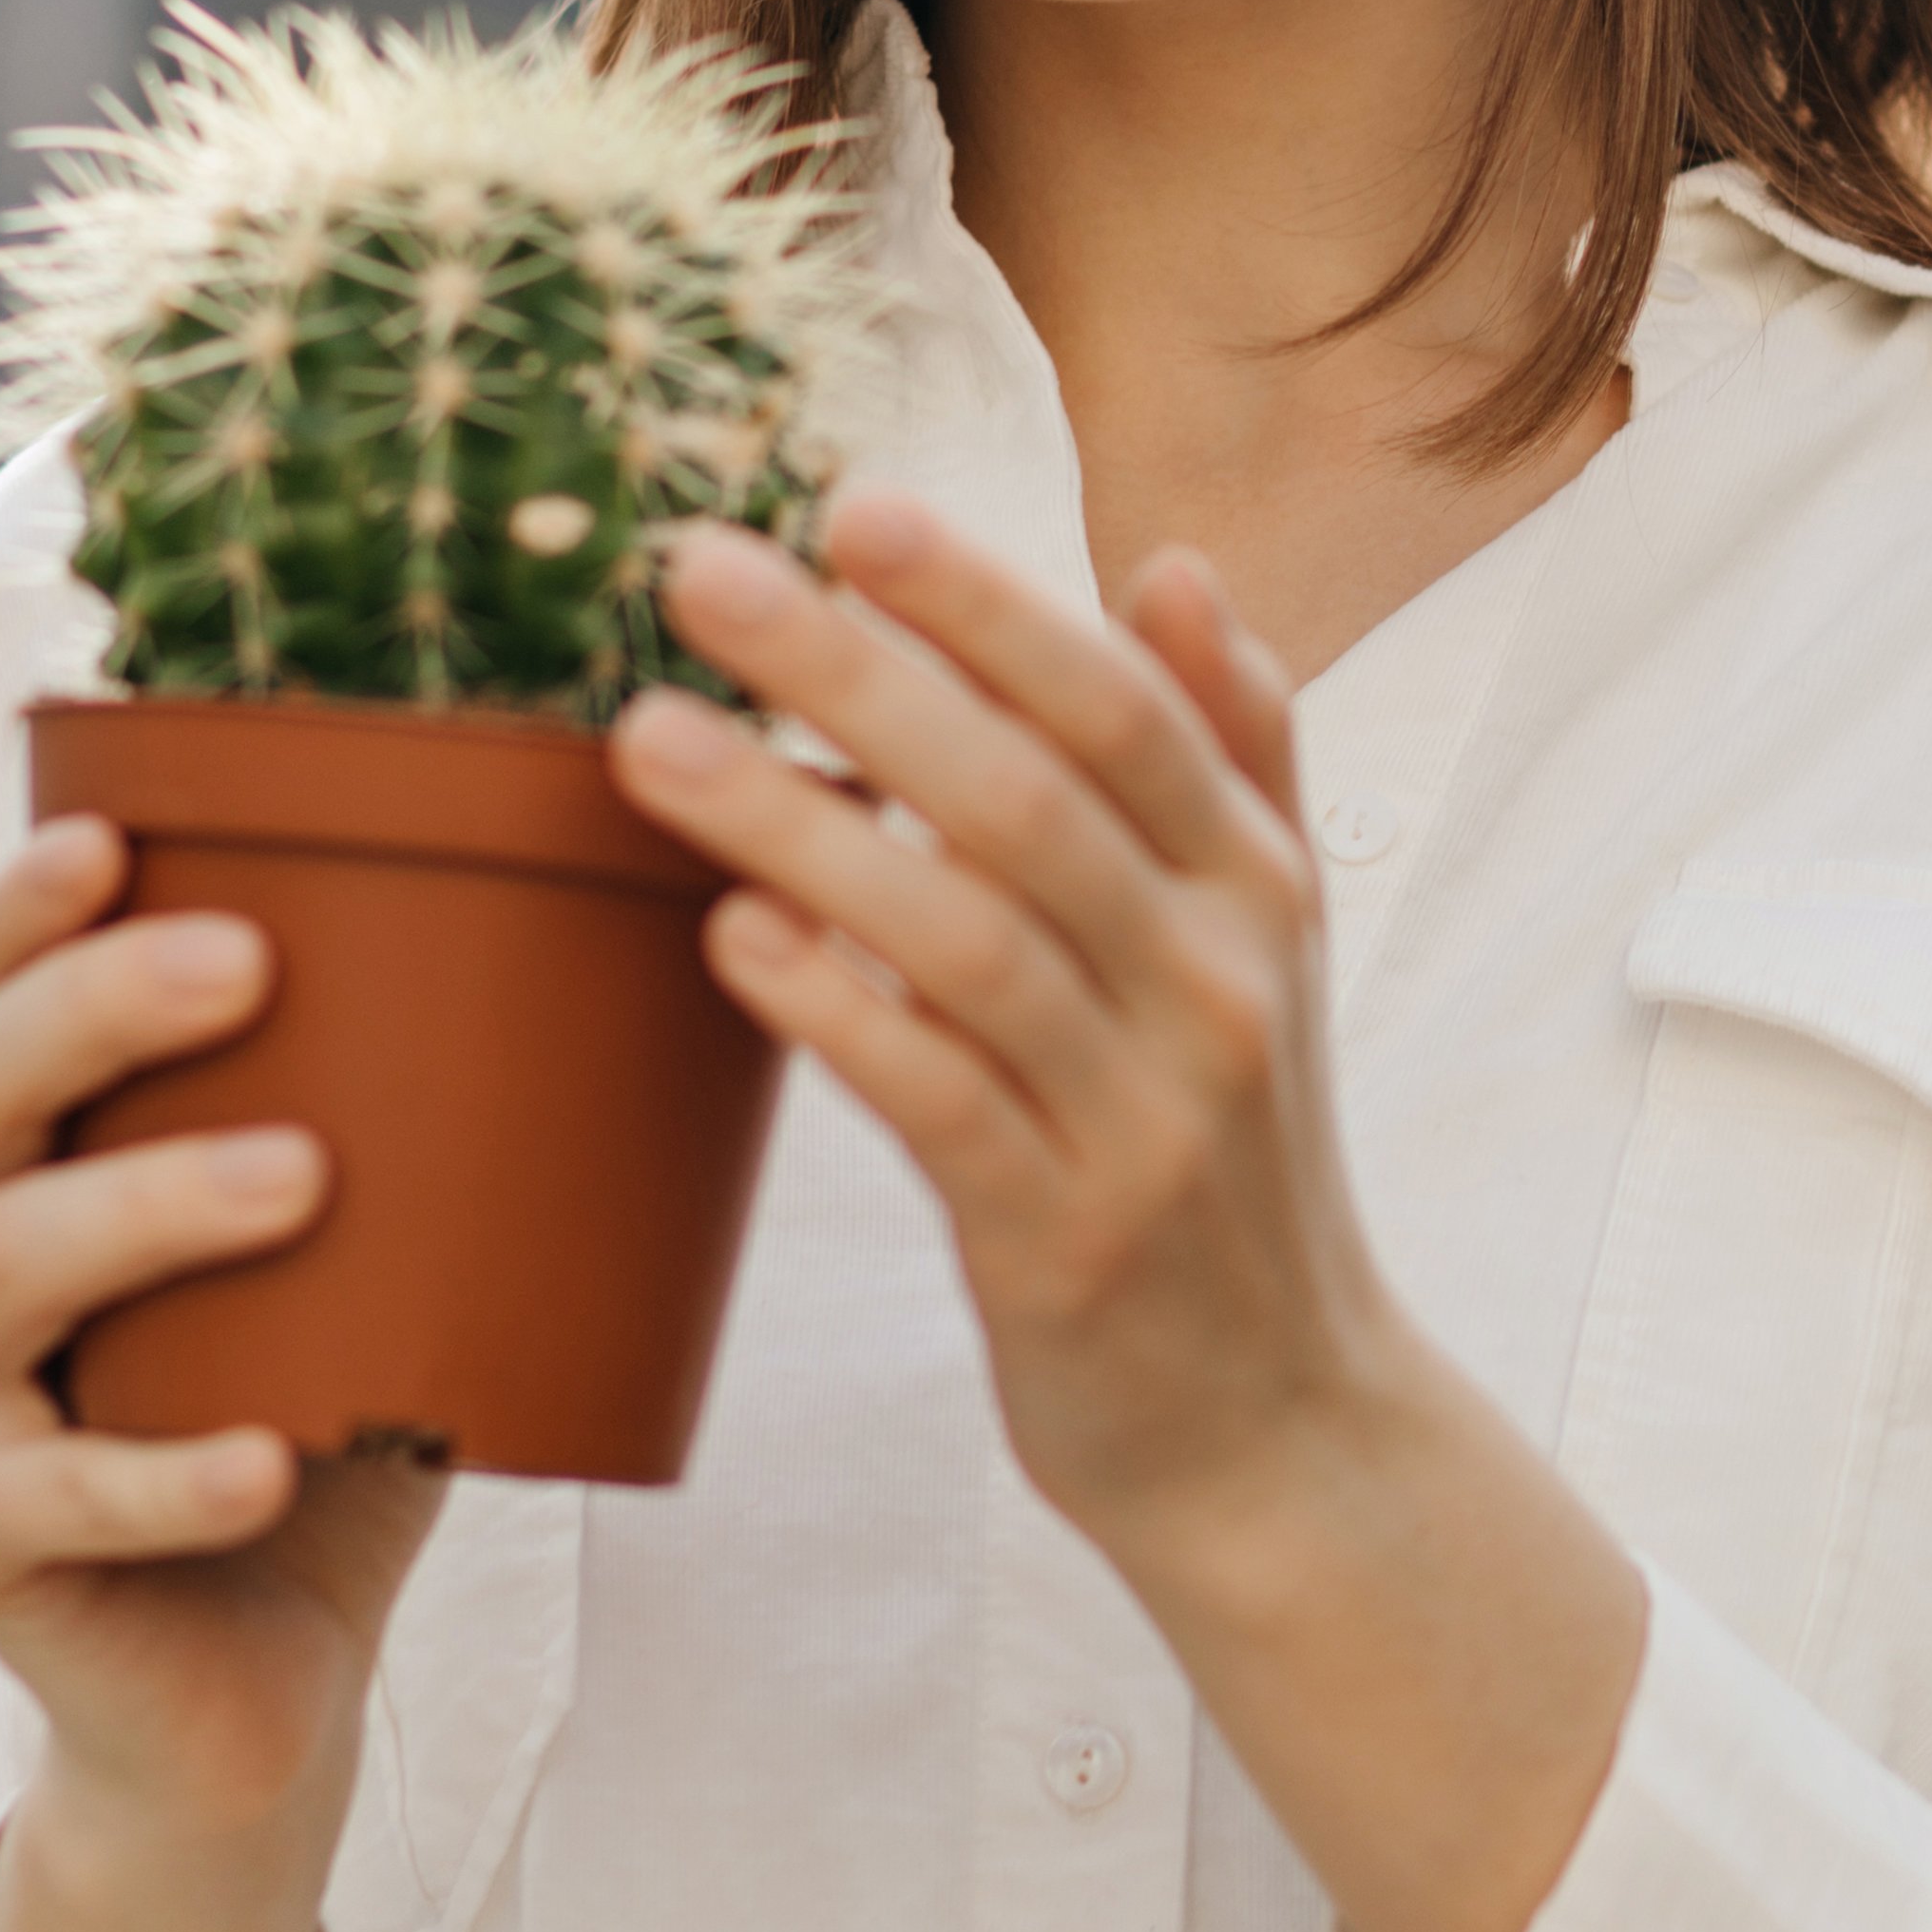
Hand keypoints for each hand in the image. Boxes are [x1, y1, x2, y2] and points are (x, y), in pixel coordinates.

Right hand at [0, 817, 446, 1931]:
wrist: (251, 1699)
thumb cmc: (323, 1431)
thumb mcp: (369, 1262)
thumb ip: (433, 1127)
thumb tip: (655, 931)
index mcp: (19, 1164)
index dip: (25, 911)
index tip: (115, 829)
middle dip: (96, 1011)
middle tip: (246, 959)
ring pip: (2, 1274)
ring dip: (148, 1209)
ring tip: (300, 1177)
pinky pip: (61, 1501)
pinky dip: (167, 1477)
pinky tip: (268, 1454)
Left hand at [617, 494, 1379, 1544]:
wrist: (1285, 1427)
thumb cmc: (1235, 1154)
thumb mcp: (1273, 940)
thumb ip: (1232, 746)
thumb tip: (1171, 563)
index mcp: (1257, 884)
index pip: (1118, 704)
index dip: (986, 601)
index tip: (851, 505)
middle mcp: (1215, 982)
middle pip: (1026, 794)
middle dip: (857, 669)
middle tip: (697, 573)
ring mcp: (1145, 1117)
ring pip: (964, 937)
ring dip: (797, 825)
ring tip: (646, 741)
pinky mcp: (1064, 1242)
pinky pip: (936, 1102)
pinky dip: (835, 1007)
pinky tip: (734, 934)